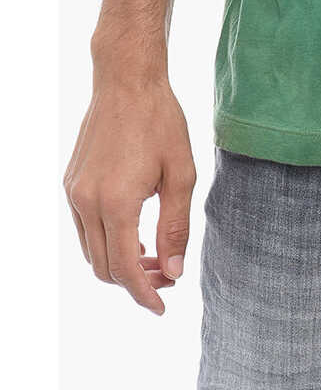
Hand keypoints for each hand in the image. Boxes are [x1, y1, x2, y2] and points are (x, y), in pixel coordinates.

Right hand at [63, 69, 195, 315]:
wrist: (126, 81)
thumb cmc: (161, 122)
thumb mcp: (181, 174)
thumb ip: (176, 226)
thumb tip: (174, 271)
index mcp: (116, 202)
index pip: (124, 268)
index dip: (144, 294)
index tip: (163, 307)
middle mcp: (86, 202)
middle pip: (103, 267)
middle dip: (135, 281)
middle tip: (168, 275)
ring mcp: (74, 192)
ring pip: (90, 251)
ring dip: (119, 263)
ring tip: (154, 255)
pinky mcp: (70, 183)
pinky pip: (83, 228)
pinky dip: (106, 241)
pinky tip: (133, 233)